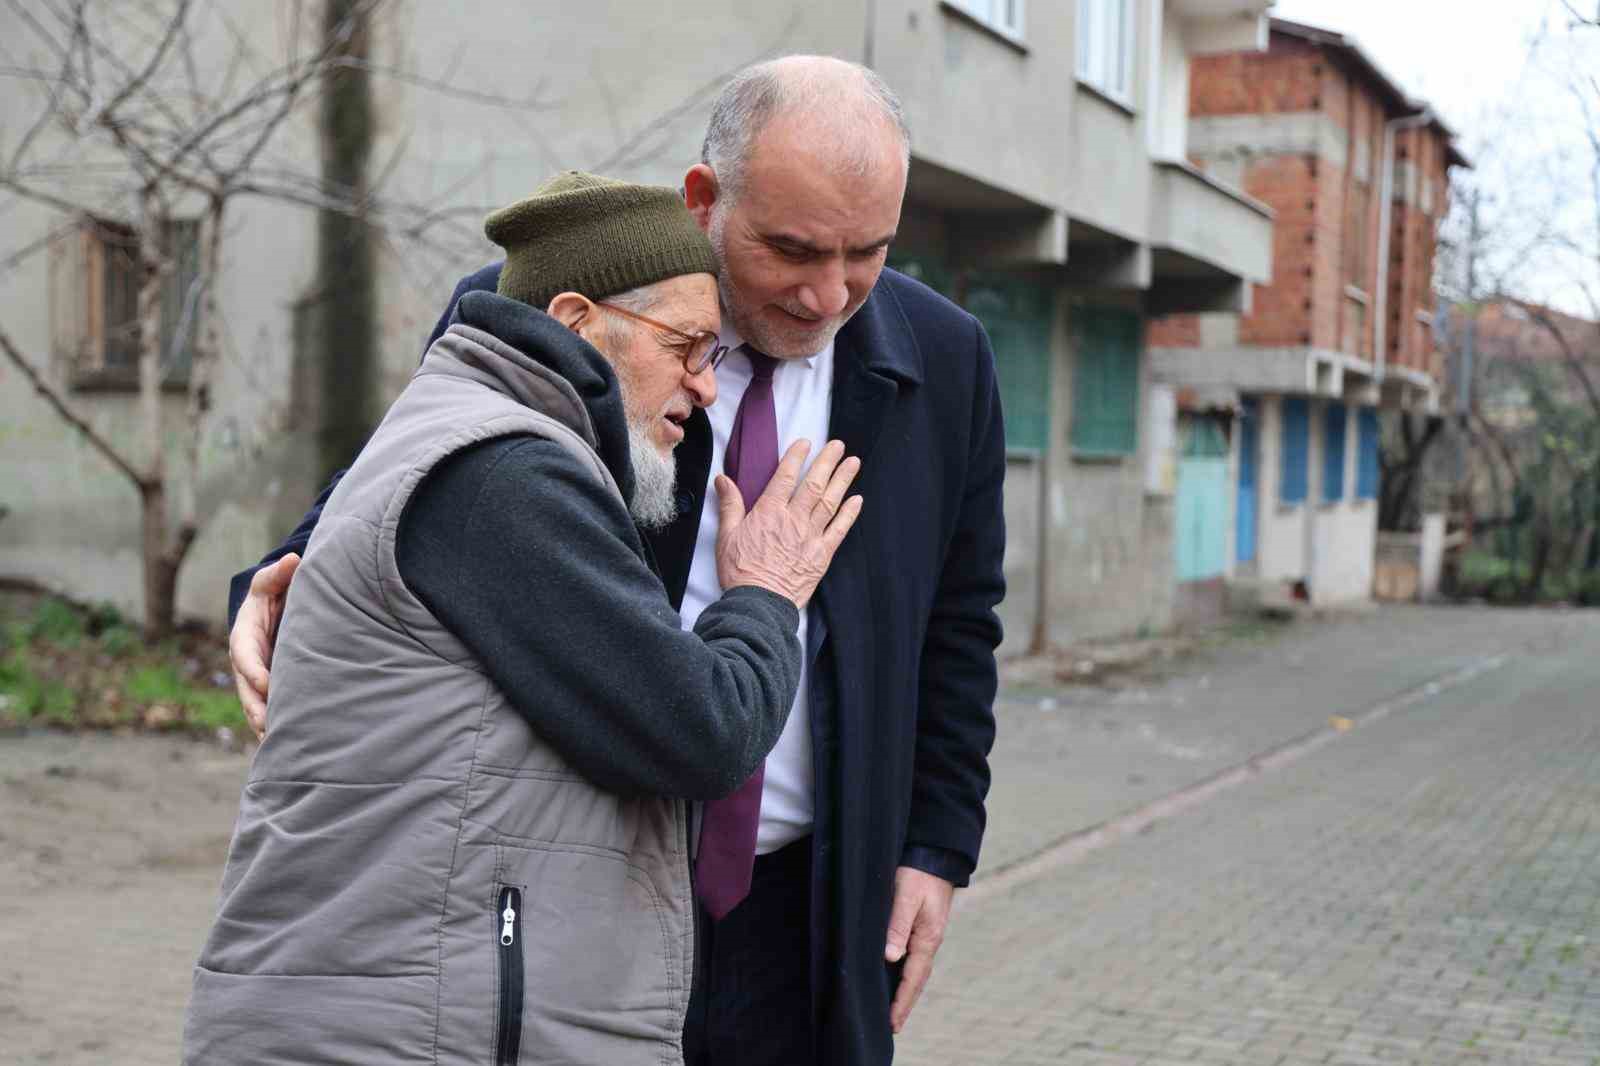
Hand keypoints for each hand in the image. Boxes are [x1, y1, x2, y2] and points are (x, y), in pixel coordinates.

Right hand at [229, 553, 299, 739]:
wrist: (275, 611)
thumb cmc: (274, 594)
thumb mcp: (272, 583)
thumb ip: (278, 574)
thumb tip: (292, 561)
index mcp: (244, 637)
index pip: (245, 656)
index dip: (255, 670)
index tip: (266, 684)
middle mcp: (247, 663)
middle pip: (248, 690)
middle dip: (257, 708)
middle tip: (269, 726)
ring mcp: (256, 680)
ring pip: (258, 706)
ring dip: (267, 725)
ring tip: (280, 746)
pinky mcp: (269, 691)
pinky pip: (271, 711)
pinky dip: (277, 729)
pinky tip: (292, 748)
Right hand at [714, 439, 862, 609]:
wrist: (759, 604)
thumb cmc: (740, 573)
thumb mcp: (726, 536)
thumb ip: (729, 505)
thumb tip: (724, 479)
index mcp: (768, 513)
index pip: (785, 476)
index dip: (796, 457)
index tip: (805, 442)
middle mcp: (792, 520)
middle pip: (813, 484)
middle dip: (827, 462)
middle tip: (838, 445)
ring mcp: (810, 537)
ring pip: (829, 502)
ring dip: (843, 480)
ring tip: (853, 463)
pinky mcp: (821, 555)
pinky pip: (839, 530)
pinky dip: (849, 514)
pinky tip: (857, 500)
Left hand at [885, 866, 955, 1033]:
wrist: (937, 854)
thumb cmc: (919, 872)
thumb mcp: (906, 897)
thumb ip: (897, 926)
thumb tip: (891, 958)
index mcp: (928, 937)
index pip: (913, 978)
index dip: (901, 1001)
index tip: (892, 1022)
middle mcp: (930, 940)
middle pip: (918, 979)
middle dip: (905, 1002)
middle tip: (894, 1026)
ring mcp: (928, 934)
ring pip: (917, 970)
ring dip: (907, 990)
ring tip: (895, 1009)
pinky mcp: (923, 926)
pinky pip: (915, 958)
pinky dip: (908, 974)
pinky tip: (898, 977)